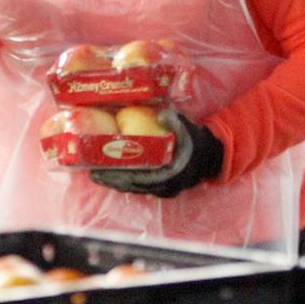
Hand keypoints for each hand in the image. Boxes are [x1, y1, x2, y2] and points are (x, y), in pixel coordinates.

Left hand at [91, 112, 224, 198]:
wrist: (213, 154)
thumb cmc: (196, 140)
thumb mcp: (186, 128)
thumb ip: (173, 120)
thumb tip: (160, 113)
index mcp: (170, 174)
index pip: (137, 179)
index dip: (117, 177)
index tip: (99, 173)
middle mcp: (165, 187)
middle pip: (132, 186)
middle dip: (111, 181)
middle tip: (92, 174)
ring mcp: (164, 190)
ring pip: (135, 188)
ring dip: (116, 182)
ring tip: (96, 175)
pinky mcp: (162, 188)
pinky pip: (140, 187)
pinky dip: (126, 182)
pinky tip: (112, 175)